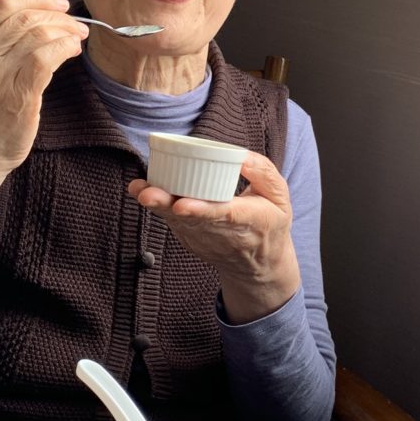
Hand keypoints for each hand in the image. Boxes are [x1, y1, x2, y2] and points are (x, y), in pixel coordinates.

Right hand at [0, 0, 88, 175]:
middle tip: (75, 24)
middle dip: (58, 16)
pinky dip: (65, 48)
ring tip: (77, 38)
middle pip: (25, 18)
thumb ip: (7, 26)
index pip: (2, 4)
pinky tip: (73, 51)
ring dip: (66, 32)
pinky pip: (47, 59)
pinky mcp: (17, 97)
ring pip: (39, 36)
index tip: (57, 3)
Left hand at [127, 152, 300, 323]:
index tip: (180, 206)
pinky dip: (161, 209)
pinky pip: (175, 223)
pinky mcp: (192, 242)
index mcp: (251, 221)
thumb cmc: (268, 221)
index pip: (225, 215)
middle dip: (168, 206)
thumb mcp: (279, 197)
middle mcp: (225, 235)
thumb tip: (239, 155)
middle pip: (193, 219)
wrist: (260, 265)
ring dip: (157, 206)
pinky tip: (148, 193)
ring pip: (178, 222)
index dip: (201, 210)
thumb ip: (263, 172)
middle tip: (147, 194)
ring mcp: (205, 241)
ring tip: (139, 190)